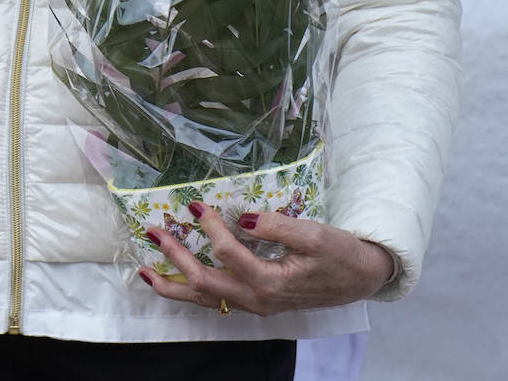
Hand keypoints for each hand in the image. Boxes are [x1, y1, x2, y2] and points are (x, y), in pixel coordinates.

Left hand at [139, 202, 394, 316]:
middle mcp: (257, 299)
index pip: (228, 252)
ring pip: (206, 299)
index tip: (196, 204)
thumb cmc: (340, 254)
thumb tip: (243, 219)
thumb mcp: (315, 235)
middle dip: (173, 259)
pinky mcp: (257, 300)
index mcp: (269, 283)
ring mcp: (255, 304)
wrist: (361, 279)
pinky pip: (216, 300)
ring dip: (174, 283)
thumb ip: (277, 227)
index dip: (209, 226)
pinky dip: (191, 291)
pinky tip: (178, 280)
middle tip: (152, 231)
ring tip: (146, 270)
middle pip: (204, 284)